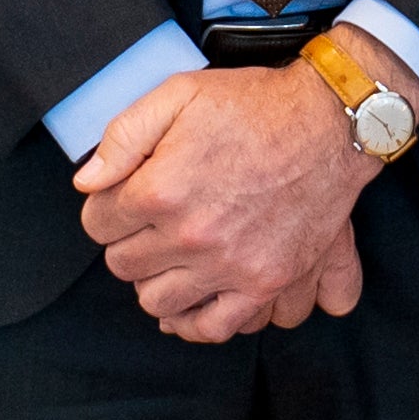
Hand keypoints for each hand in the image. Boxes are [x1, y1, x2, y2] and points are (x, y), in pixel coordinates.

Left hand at [72, 61, 374, 342]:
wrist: (331, 122)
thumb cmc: (256, 105)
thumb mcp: (181, 93)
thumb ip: (125, 134)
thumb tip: (87, 181)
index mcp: (162, 188)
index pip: (97, 222)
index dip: (107, 205)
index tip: (126, 196)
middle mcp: (191, 235)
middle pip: (123, 264)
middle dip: (130, 240)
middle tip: (152, 220)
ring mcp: (229, 264)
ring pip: (156, 300)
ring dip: (156, 278)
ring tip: (171, 254)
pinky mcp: (264, 282)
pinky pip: (212, 327)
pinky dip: (192, 321)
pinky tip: (189, 299)